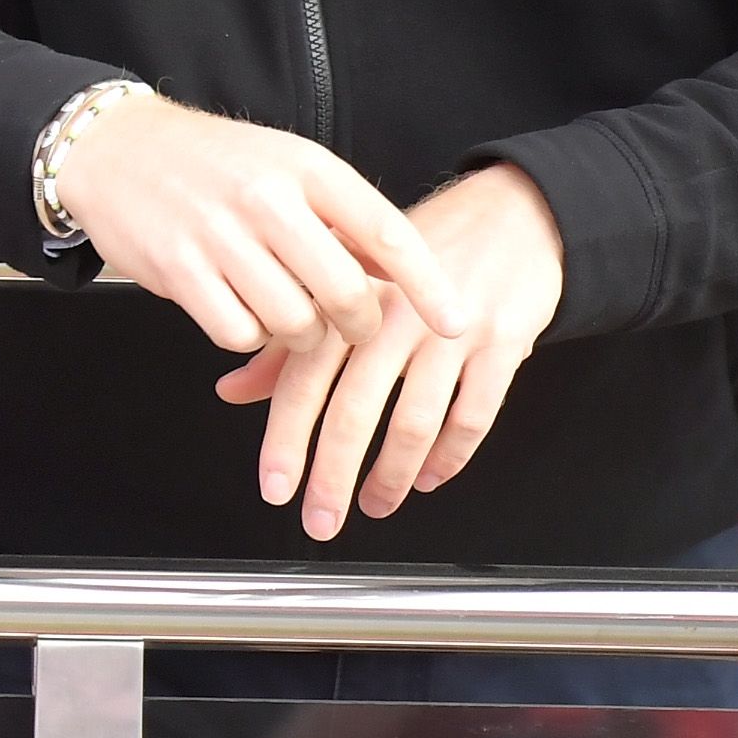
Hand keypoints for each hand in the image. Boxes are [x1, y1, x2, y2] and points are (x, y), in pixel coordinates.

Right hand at [50, 96, 469, 360]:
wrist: (114, 149)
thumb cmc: (211, 164)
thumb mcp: (286, 166)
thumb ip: (342, 219)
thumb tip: (399, 275)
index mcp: (305, 168)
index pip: (387, 234)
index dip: (429, 286)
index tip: (457, 323)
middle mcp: (266, 198)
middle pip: (344, 295)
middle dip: (356, 326)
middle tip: (347, 326)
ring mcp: (219, 235)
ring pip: (294, 323)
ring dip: (298, 334)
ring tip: (285, 311)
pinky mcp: (179, 270)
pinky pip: (239, 334)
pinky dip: (247, 335)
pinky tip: (237, 308)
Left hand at [217, 162, 564, 538]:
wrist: (508, 216)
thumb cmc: (415, 258)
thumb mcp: (343, 286)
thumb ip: (288, 342)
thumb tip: (229, 392)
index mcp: (345, 302)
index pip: (303, 380)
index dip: (286, 440)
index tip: (274, 488)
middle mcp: (392, 317)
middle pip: (356, 410)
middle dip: (334, 475)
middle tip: (320, 520)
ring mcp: (449, 333)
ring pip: (415, 421)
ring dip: (392, 474)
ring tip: (375, 505)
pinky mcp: (502, 344)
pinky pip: (475, 415)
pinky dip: (452, 456)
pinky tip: (431, 478)